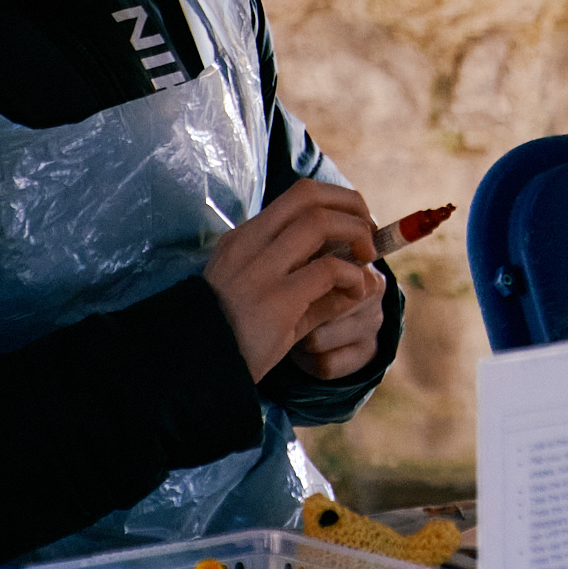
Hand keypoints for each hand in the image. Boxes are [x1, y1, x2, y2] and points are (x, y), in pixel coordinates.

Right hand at [204, 180, 382, 379]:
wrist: (198, 373)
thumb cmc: (234, 336)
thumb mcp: (266, 296)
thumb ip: (308, 279)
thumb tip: (359, 272)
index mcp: (243, 240)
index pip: (298, 195)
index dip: (338, 201)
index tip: (357, 223)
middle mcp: (248, 246)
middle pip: (309, 196)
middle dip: (351, 206)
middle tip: (369, 235)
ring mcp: (259, 272)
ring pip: (319, 222)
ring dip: (354, 234)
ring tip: (365, 260)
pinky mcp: (275, 302)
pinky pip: (327, 270)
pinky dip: (351, 275)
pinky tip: (355, 292)